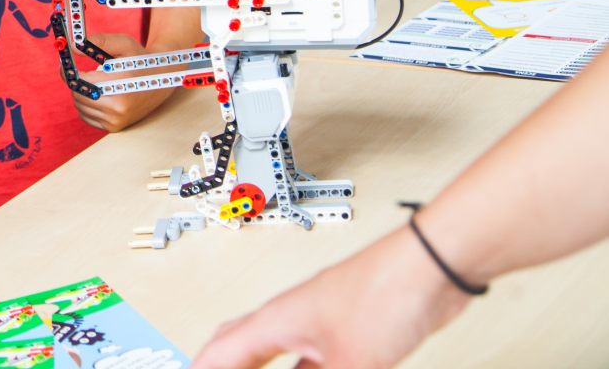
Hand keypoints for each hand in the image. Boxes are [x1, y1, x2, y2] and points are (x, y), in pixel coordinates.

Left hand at [72, 32, 175, 132]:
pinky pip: (86, 116)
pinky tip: (96, 94)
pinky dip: (85, 105)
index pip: (80, 80)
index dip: (68, 71)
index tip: (64, 64)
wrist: (162, 79)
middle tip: (74, 70)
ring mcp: (116, 120)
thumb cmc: (140, 58)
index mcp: (121, 85)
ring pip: (80, 106)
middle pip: (77, 94)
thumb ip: (97, 42)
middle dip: (74, 81)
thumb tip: (72, 47)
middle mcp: (118, 107)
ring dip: (80, 92)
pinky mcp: (114, 127)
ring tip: (93, 81)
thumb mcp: (123, 43)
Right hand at [192, 226, 469, 367]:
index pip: (221, 352)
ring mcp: (318, 323)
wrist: (429, 270)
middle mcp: (292, 319)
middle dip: (222, 364)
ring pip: (276, 354)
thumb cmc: (384, 294)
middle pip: (239, 344)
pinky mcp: (346, 331)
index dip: (201, 368)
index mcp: (277, 320)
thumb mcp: (349, 364)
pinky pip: (309, 360)